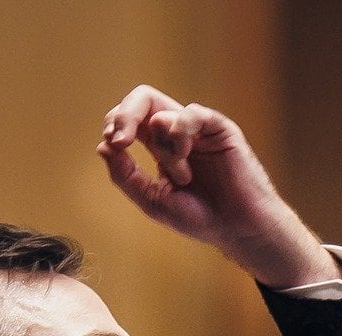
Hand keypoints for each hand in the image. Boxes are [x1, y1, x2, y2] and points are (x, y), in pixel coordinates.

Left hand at [97, 86, 337, 288]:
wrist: (238, 229)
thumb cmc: (201, 218)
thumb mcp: (153, 201)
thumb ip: (126, 175)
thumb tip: (103, 146)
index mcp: (159, 146)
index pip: (128, 118)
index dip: (114, 124)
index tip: (113, 146)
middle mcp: (177, 132)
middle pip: (142, 100)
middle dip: (123, 115)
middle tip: (119, 140)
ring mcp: (198, 129)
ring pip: (161, 114)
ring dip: (164, 151)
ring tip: (182, 178)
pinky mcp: (219, 128)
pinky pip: (189, 113)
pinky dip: (179, 136)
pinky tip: (187, 160)